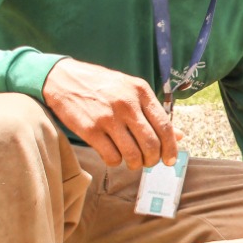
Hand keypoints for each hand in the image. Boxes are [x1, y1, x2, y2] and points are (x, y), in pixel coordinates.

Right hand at [42, 58, 178, 169]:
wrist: (62, 78)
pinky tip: (114, 155)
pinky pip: (112, 157)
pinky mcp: (90, 130)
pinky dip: (116, 162)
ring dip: (135, 164)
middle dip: (153, 160)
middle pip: (151, 144)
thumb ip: (153, 112)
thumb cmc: (102, 86)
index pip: (165, 126)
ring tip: (132, 161)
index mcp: (140, 91)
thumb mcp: (130, 90)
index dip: (171, 147)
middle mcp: (126, 104)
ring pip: (133, 154)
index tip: (170, 160)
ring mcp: (107, 117)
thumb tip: (180, 136)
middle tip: (148, 162)